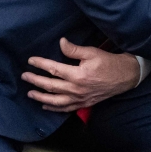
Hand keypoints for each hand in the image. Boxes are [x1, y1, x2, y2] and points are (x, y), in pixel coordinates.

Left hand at [23, 37, 140, 111]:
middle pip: (50, 86)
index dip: (40, 64)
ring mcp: (80, 98)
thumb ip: (74, 50)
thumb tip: (60, 43)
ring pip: (55, 100)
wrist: (125, 76)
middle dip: (35, 80)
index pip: (54, 69)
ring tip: (30, 93)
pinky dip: (54, 108)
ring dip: (41, 97)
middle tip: (24, 76)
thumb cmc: (109, 62)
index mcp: (77, 75)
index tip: (31, 61)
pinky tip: (46, 106)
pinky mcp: (84, 103)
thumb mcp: (92, 52)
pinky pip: (65, 108)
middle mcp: (76, 89)